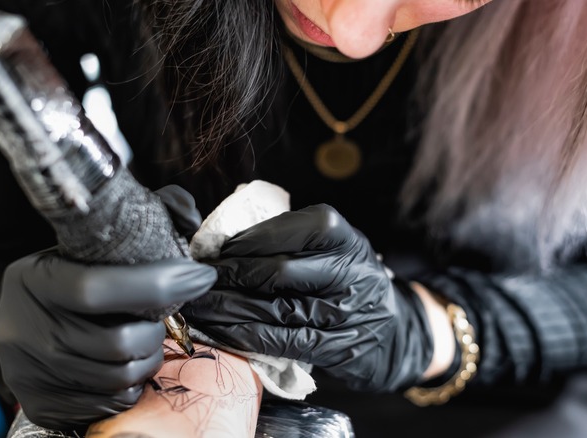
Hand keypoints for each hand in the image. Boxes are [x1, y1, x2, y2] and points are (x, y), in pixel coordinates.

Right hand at [0, 186, 214, 430]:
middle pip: (116, 342)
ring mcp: (28, 372)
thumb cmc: (68, 276)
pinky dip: (131, 385)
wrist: (18, 322)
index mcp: (33, 278)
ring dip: (149, 358)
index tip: (199, 276)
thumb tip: (190, 216)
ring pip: (118, 377)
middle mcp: (22, 329)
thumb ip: (137, 222)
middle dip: (157, 330)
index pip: (98, 287)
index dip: (159, 284)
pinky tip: (127, 365)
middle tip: (163, 319)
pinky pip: (110, 403)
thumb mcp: (85, 246)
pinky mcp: (40, 403)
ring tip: (147, 340)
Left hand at [182, 204, 433, 391]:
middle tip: (198, 278)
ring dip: (227, 308)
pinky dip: (243, 336)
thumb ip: (290, 237)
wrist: (388, 327)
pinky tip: (219, 330)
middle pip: (279, 272)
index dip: (248, 240)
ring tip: (198, 304)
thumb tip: (220, 239)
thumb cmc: (345, 276)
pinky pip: (279, 342)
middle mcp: (349, 273)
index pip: (292, 231)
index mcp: (345, 238)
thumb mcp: (331, 245)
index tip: (217, 248)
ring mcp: (344, 315)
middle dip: (230, 275)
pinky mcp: (333, 349)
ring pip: (274, 310)